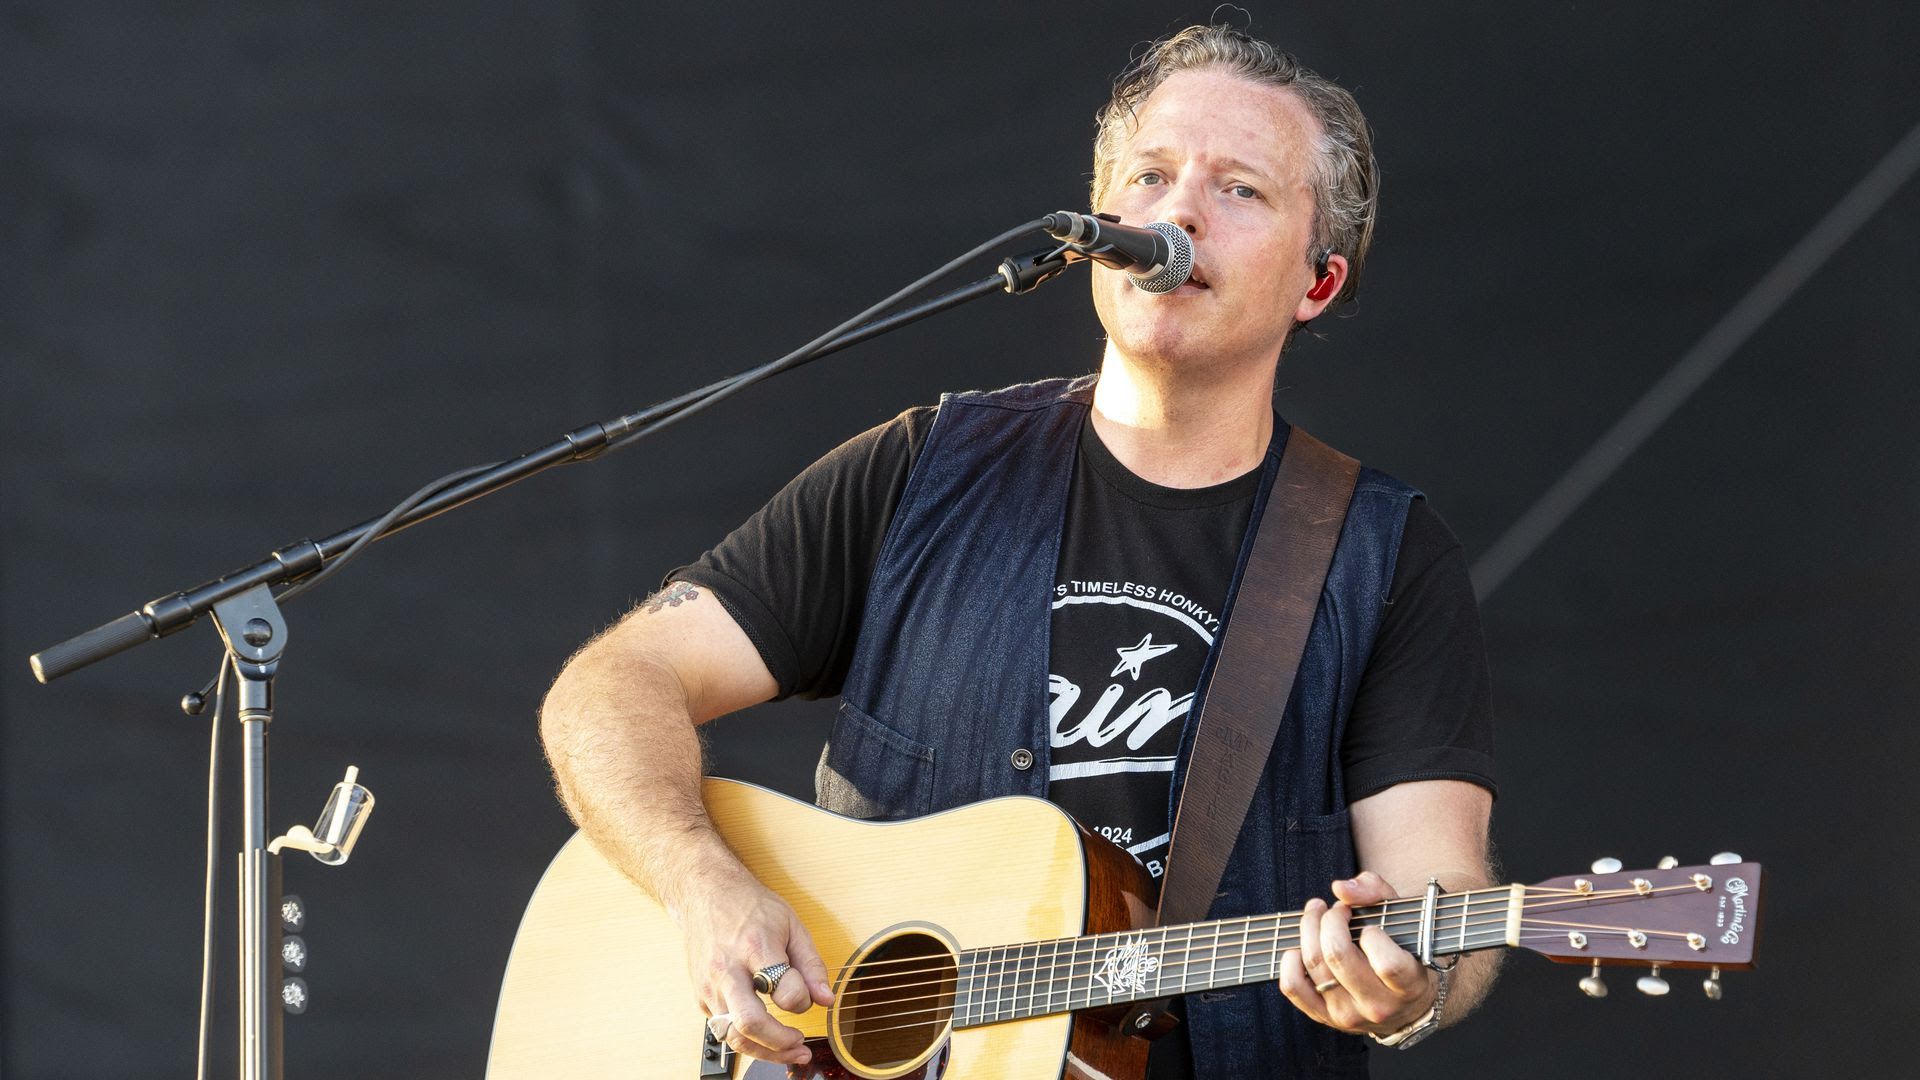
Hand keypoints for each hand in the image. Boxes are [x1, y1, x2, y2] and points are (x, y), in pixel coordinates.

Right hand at [678, 873, 834, 1065]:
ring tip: (788, 1050)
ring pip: (733, 1036)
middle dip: (780, 1043)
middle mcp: (727, 970)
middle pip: (750, 1023)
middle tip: (801, 1046)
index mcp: (755, 947)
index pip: (784, 990)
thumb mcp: (791, 924)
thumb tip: (826, 999)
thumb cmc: (749, 906)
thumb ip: (811, 964)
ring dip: (764, 1051)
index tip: (807, 994)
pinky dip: (746, 1037)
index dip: (802, 999)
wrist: (705, 892)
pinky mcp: (700, 996)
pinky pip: (724, 1028)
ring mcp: (709, 986)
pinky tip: (764, 1034)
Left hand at [1277, 870, 1434, 1035]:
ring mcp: (1349, 1015)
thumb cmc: (1403, 951)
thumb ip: (1376, 892)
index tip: (1369, 925)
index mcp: (1408, 986)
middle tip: (1335, 910)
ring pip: (1314, 965)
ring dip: (1309, 929)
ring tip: (1317, 915)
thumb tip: (1340, 889)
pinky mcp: (1324, 1017)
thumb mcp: (1404, 918)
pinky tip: (1300, 946)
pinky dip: (1290, 961)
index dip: (1372, 935)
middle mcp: (1379, 1006)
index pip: (1387, 963)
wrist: (1404, 1005)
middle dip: (1330, 920)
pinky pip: (1293, 987)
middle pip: (1338, 956)